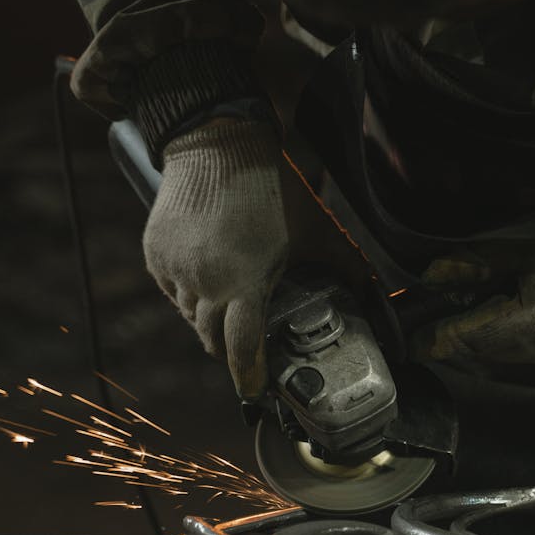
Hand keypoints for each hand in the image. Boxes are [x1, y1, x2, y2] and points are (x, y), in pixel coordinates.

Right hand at [143, 118, 367, 398]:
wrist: (218, 143)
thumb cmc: (274, 188)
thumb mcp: (317, 232)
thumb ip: (348, 269)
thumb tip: (379, 298)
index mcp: (245, 282)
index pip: (241, 349)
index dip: (248, 376)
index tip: (254, 391)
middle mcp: (205, 283)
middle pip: (212, 339)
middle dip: (228, 347)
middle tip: (246, 344)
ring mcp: (175, 269)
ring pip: (190, 315)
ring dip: (208, 318)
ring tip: (229, 302)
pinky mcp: (155, 254)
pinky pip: (171, 290)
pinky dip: (188, 292)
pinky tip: (206, 276)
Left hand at [410, 211, 534, 372]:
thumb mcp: (525, 240)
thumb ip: (474, 261)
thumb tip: (431, 278)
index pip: (464, 340)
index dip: (430, 338)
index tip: (404, 338)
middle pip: (477, 356)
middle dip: (450, 338)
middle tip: (427, 319)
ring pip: (496, 361)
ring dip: (475, 342)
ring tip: (463, 314)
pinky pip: (519, 359)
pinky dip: (501, 343)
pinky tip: (498, 319)